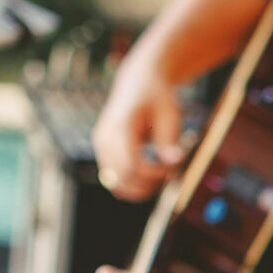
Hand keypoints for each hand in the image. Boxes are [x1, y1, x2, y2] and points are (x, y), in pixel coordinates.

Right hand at [92, 59, 186, 200]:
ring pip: (115, 184)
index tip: (171, 167)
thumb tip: (172, 162)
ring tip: (160, 175)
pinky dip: (132, 185)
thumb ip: (169, 141)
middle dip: (148, 184)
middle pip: (122, 179)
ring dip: (140, 189)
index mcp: (119, 127)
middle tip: (168, 174)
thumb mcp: (169, 115)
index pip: (131, 166)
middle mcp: (104, 139)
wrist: (139, 83)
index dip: (154, 174)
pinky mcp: (104, 153)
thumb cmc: (157, 98)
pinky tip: (150, 176)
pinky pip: (114, 179)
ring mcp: (101, 147)